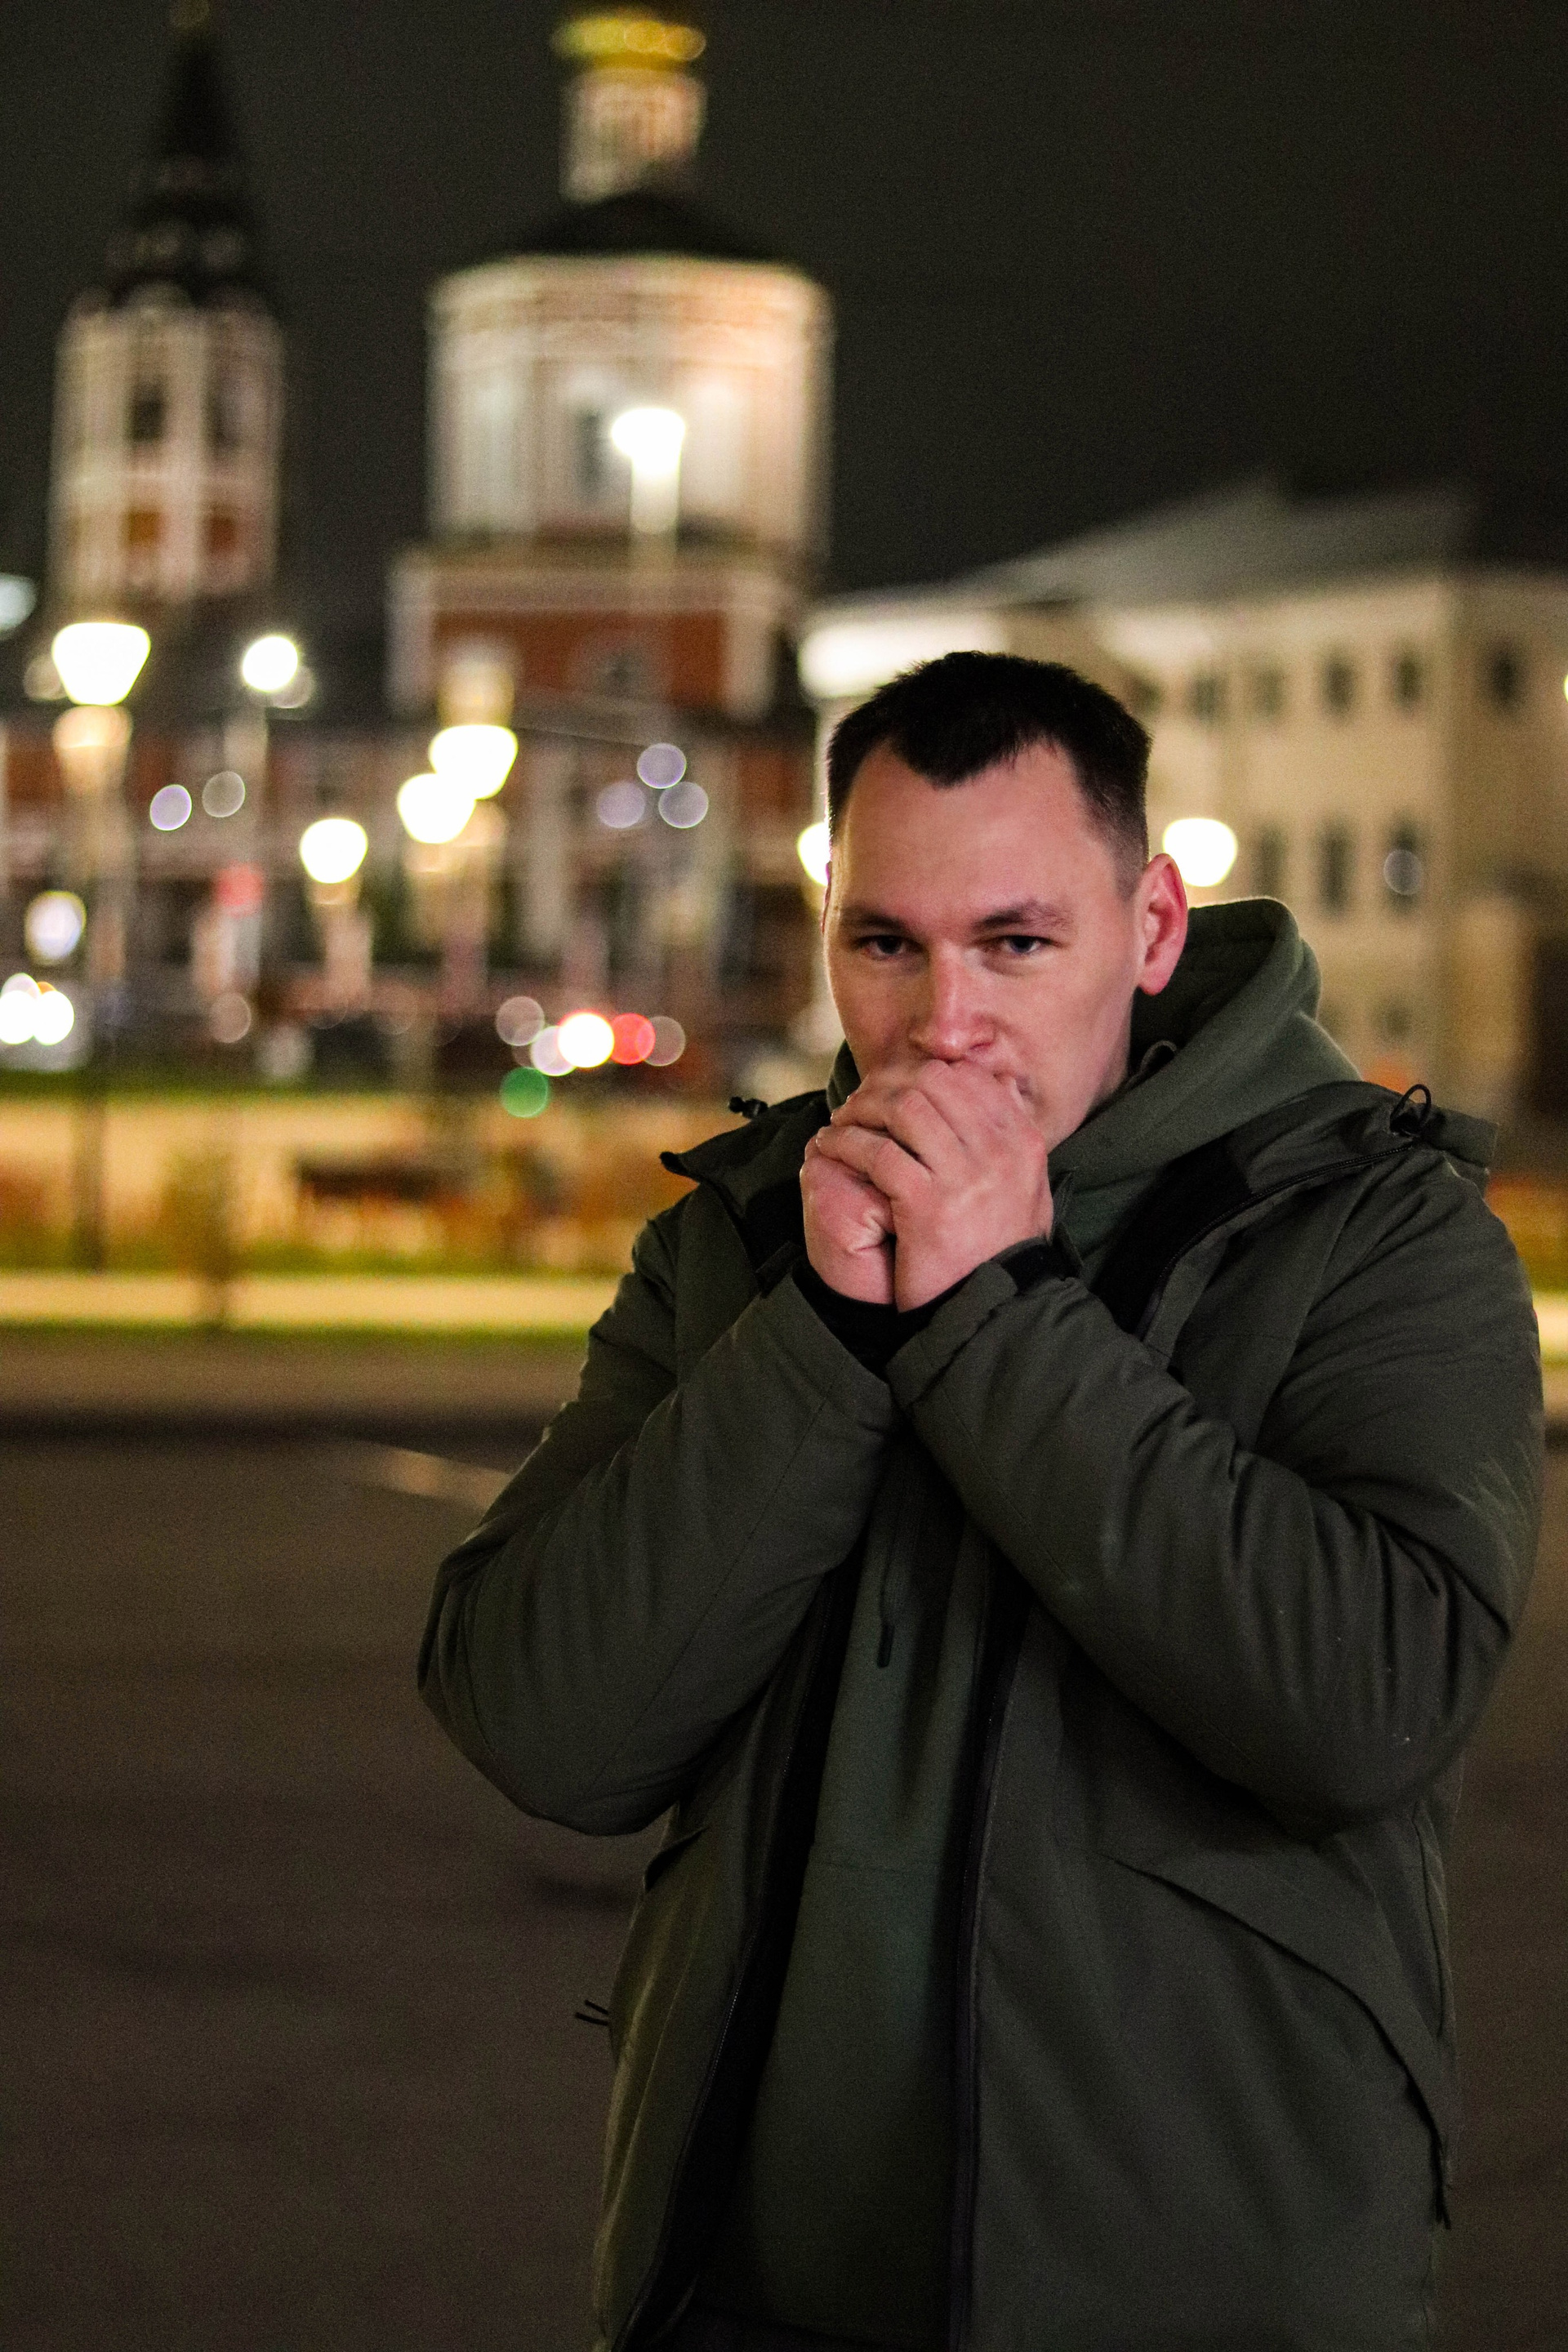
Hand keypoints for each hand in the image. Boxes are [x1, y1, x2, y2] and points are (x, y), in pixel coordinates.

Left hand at [811, 1062, 1052, 1307]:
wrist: (996, 1306)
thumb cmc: (1000, 1246)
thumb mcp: (1026, 1185)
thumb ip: (1010, 1135)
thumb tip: (997, 1080)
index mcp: (1022, 1139)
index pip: (965, 1075)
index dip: (919, 1072)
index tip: (892, 1087)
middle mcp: (999, 1151)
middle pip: (931, 1081)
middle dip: (885, 1083)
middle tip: (859, 1101)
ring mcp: (965, 1177)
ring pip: (901, 1108)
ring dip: (861, 1109)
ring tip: (841, 1123)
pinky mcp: (926, 1205)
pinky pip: (877, 1152)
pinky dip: (845, 1143)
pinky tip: (830, 1148)